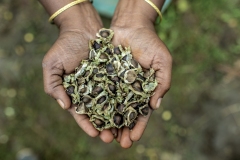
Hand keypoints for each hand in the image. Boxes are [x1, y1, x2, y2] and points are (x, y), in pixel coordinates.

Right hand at [41, 2, 113, 142]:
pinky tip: (132, 110)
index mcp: (75, 93)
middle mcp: (91, 91)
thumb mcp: (52, 66)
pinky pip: (122, 89)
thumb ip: (53, 86)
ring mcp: (104, 83)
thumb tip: (65, 106)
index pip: (81, 113)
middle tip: (112, 138)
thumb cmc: (63, 47)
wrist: (81, 28)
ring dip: (117, 118)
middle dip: (105, 126)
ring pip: (112, 105)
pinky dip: (126, 99)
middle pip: (99, 113)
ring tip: (124, 131)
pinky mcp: (115, 74)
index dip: (87, 124)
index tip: (95, 133)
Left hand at [110, 0, 171, 147]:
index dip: (139, 126)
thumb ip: (162, 83)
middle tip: (119, 143)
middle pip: (125, 114)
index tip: (134, 138)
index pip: (142, 113)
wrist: (131, 26)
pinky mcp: (102, 76)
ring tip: (105, 136)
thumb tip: (155, 106)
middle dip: (123, 129)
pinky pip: (98, 92)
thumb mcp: (163, 62)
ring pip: (111, 107)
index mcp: (144, 90)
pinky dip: (96, 105)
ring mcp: (115, 84)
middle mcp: (128, 90)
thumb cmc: (150, 43)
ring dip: (109, 123)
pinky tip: (93, 117)